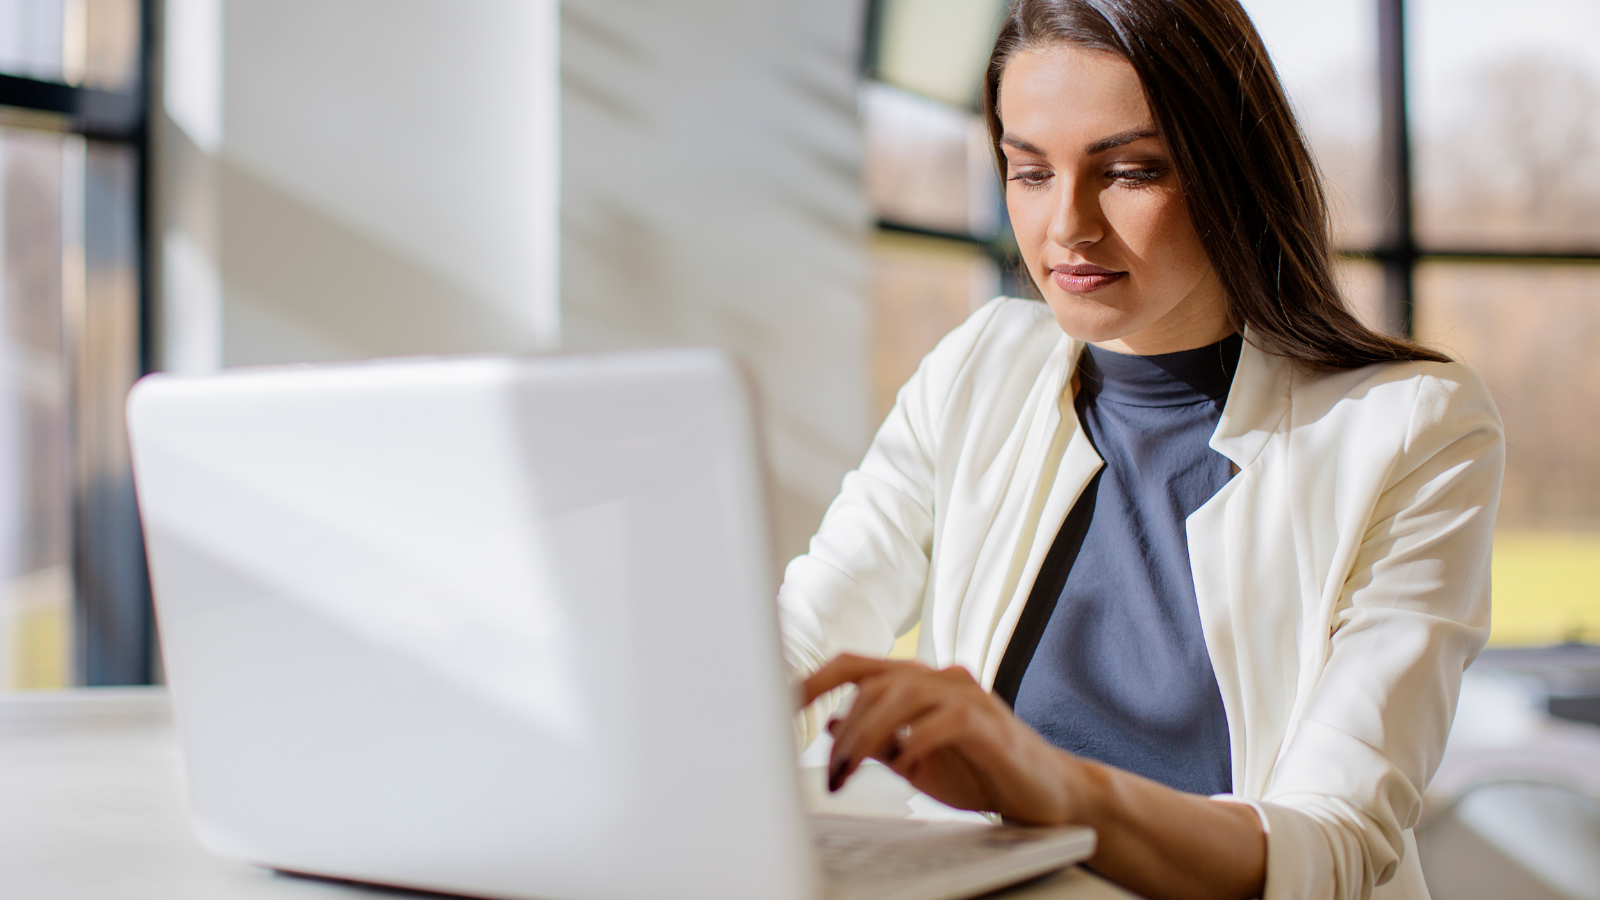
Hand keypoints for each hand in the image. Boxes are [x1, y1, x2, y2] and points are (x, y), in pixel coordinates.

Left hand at [801, 654, 1082, 824]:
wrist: (1044, 793)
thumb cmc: (979, 771)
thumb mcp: (912, 758)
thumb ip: (875, 740)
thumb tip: (828, 728)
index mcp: (916, 682)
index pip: (854, 666)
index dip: (814, 680)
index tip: (780, 705)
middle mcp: (939, 678)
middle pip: (874, 679)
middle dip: (842, 727)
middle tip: (831, 773)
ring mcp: (967, 696)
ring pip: (902, 693)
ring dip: (867, 735)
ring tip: (852, 772)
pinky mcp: (989, 723)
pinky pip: (944, 719)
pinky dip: (915, 740)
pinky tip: (904, 764)